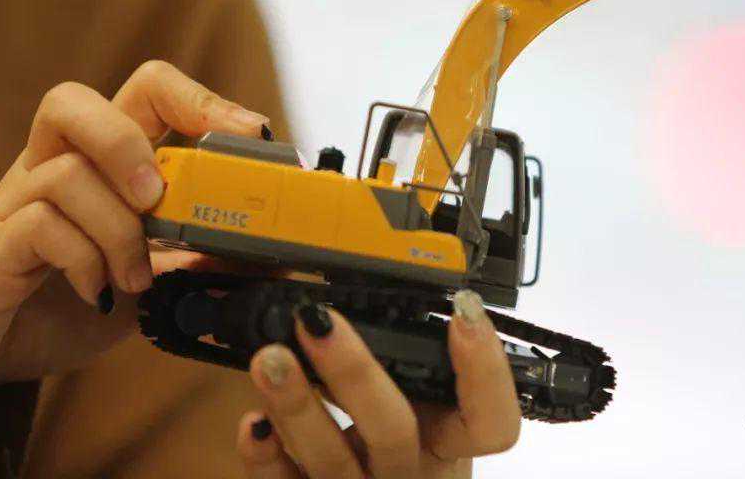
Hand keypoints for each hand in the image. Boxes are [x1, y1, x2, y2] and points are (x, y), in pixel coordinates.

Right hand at [0, 61, 269, 391]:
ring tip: (139, 276)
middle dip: (125, 143)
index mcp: (103, 159)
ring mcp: (18, 202)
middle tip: (157, 196)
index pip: (145, 91)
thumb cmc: (76, 298)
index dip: (200, 99)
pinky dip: (85, 259)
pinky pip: (39, 225)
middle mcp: (54, 165)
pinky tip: (102, 292)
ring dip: (118, 228)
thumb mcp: (154, 273)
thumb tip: (269, 257)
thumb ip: (201, 257)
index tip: (251, 134)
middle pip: (69, 102)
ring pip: (64, 172)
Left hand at [236, 289, 520, 477]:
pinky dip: (265, 457)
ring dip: (297, 405)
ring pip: (333, 462)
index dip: (484, 370)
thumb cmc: (392, 439)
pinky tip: (252, 421)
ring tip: (270, 359)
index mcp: (447, 439)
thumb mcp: (413, 394)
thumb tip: (359, 283)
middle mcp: (410, 470)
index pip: (492, 421)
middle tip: (319, 323)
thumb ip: (400, 349)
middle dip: (354, 373)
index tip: (462, 313)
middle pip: (394, 432)